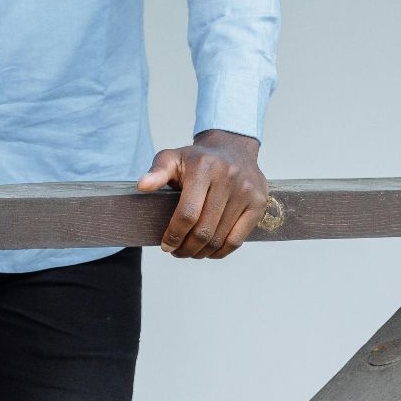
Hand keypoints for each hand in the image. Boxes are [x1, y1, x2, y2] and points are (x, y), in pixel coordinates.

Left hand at [137, 129, 268, 258]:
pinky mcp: (258, 203)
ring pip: (220, 237)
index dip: (174, 234)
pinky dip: (221, 251)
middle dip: (186, 248)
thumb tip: (142, 185)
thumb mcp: (172, 157)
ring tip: (190, 252)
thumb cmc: (197, 159)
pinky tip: (209, 252)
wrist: (233, 148)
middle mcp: (228, 178)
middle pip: (204, 229)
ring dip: (202, 252)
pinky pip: (238, 239)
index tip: (166, 245)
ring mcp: (246, 191)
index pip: (187, 212)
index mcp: (204, 167)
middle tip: (176, 252)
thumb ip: (157, 172)